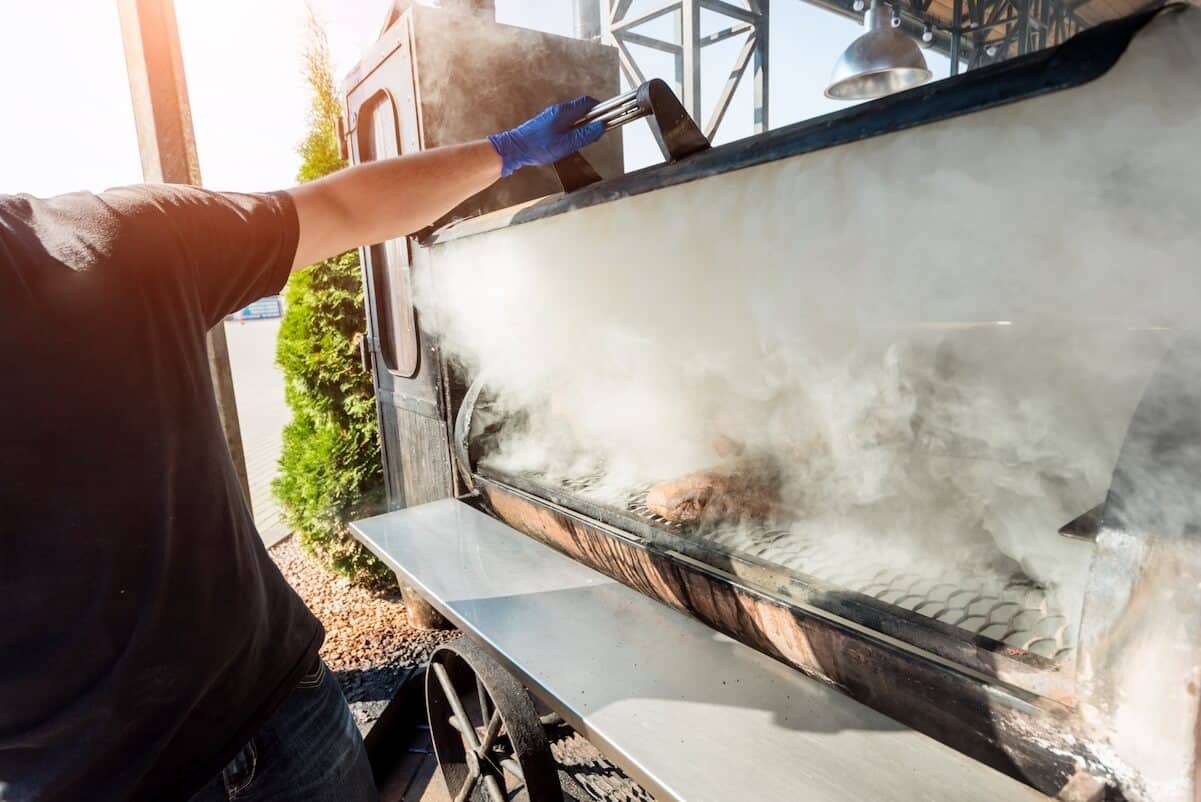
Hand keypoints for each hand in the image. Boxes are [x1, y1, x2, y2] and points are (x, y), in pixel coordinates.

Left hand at [487, 96, 604, 177]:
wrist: (514, 149)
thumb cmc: (538, 147)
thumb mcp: (566, 144)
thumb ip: (584, 135)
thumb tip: (601, 127)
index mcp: (565, 112)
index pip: (588, 103)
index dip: (600, 109)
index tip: (608, 116)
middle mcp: (558, 111)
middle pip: (582, 109)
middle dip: (593, 119)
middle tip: (599, 131)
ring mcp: (552, 116)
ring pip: (574, 116)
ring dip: (583, 125)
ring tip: (586, 139)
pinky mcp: (546, 124)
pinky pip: (565, 122)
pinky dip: (573, 128)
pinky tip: (572, 141)